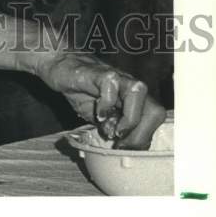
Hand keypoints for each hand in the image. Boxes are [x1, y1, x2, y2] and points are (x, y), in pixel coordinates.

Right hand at [37, 51, 165, 148]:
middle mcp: (130, 87)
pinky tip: (97, 113)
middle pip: (155, 110)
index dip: (143, 139)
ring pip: (138, 93)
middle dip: (140, 134)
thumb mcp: (100, 117)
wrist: (60, 67)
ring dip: (129, 119)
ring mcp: (116, 77)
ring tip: (112, 131)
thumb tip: (124, 147)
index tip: (124, 150)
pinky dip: (106, 104)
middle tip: (119, 143)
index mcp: (134, 100)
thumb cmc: (81, 91)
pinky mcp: (99, 71)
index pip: (154, 120)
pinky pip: (110, 85)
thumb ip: (114, 128)